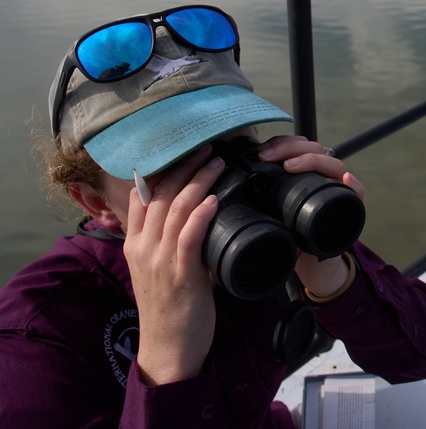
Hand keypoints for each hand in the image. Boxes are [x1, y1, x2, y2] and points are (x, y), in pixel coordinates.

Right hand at [124, 144, 222, 385]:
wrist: (168, 348)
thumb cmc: (171, 307)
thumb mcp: (163, 268)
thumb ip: (174, 241)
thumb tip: (199, 214)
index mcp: (135, 243)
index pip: (143, 196)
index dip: (164, 170)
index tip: (185, 151)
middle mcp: (143, 247)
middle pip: (161, 195)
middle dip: (185, 167)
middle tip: (208, 148)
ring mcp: (159, 260)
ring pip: (176, 210)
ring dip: (199, 182)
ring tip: (218, 163)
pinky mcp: (179, 274)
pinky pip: (188, 237)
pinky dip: (200, 215)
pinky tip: (214, 199)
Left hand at [257, 136, 365, 297]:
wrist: (307, 263)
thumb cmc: (288, 232)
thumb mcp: (269, 209)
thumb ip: (257, 194)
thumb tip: (228, 179)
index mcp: (304, 172)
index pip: (297, 146)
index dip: (280, 143)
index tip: (261, 151)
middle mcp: (323, 176)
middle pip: (314, 149)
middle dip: (290, 148)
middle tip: (269, 157)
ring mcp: (338, 190)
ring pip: (333, 164)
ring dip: (313, 160)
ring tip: (291, 166)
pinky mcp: (351, 207)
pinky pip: (357, 192)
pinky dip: (353, 185)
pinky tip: (344, 180)